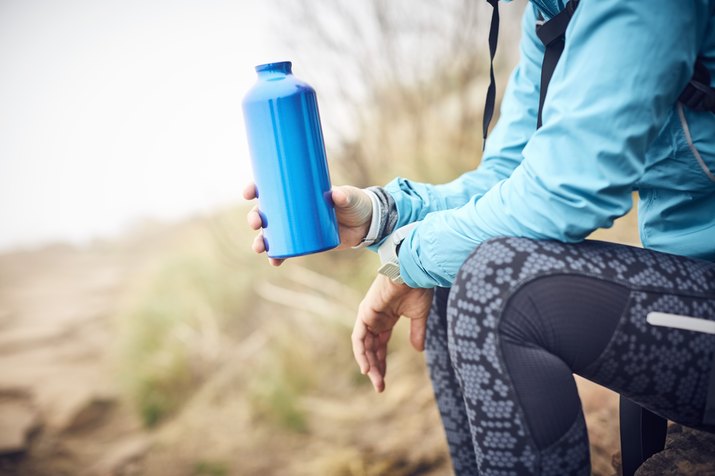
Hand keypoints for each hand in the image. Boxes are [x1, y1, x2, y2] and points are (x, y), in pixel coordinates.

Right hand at [243, 183, 372, 265]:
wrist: (366, 223)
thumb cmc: (355, 203)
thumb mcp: (350, 196)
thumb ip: (345, 195)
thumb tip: (336, 196)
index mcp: (297, 191)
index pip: (271, 188)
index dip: (256, 189)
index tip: (249, 193)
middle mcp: (293, 209)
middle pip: (266, 212)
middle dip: (255, 218)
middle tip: (256, 223)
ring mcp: (297, 227)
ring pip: (271, 233)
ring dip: (261, 240)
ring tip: (259, 247)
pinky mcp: (305, 242)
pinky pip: (286, 250)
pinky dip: (277, 255)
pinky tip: (273, 261)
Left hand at [352, 274, 433, 392]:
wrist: (414, 271)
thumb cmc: (418, 288)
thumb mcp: (419, 316)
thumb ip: (417, 333)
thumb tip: (418, 350)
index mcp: (386, 319)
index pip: (380, 345)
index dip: (382, 362)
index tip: (385, 380)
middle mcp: (375, 318)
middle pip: (371, 349)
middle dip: (376, 368)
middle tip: (380, 387)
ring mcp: (368, 315)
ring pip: (364, 346)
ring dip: (369, 364)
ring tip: (376, 381)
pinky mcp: (365, 313)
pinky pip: (359, 338)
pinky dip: (361, 353)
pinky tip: (367, 368)